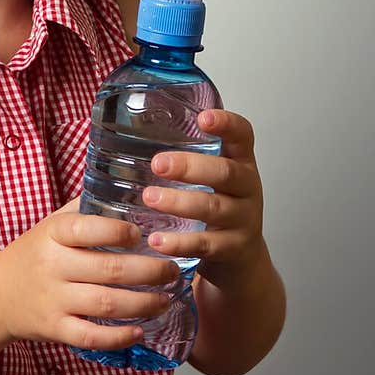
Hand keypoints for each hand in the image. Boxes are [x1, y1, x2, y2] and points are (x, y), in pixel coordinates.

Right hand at [0, 196, 182, 350]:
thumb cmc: (34, 253)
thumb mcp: (52, 224)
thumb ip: (86, 208)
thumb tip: (131, 189)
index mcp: (54, 233)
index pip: (88, 228)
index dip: (119, 232)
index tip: (143, 234)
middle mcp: (53, 265)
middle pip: (109, 269)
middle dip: (149, 271)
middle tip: (172, 270)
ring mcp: (54, 299)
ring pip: (106, 304)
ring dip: (143, 303)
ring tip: (165, 298)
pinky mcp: (55, 329)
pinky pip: (91, 336)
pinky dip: (118, 337)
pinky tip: (139, 330)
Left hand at [141, 109, 265, 288]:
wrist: (241, 256)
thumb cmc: (217, 207)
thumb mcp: (211, 178)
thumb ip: (187, 158)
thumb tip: (128, 132)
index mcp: (240, 163)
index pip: (242, 136)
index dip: (227, 125)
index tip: (204, 118)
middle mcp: (246, 188)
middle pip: (226, 172)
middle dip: (190, 166)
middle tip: (157, 164)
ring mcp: (243, 219)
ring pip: (213, 208)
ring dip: (179, 202)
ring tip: (150, 197)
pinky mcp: (232, 249)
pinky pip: (205, 244)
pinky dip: (180, 243)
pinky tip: (158, 240)